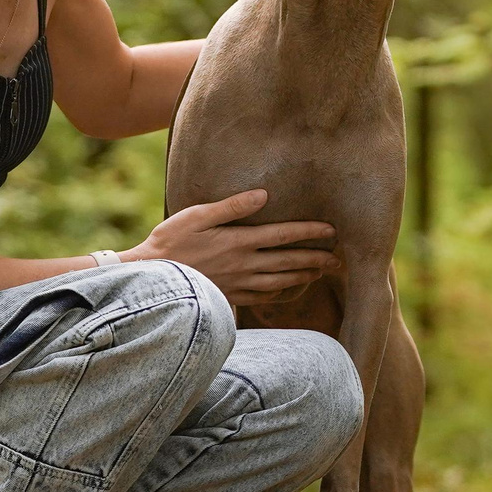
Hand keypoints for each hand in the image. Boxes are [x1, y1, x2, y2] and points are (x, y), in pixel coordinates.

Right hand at [130, 189, 337, 306]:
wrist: (150, 280)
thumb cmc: (169, 242)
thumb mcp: (196, 215)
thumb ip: (231, 206)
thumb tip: (263, 195)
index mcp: (239, 240)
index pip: (283, 234)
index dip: (310, 231)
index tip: (333, 230)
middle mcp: (244, 264)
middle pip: (289, 260)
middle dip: (317, 258)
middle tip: (341, 260)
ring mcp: (239, 283)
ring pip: (281, 280)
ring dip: (305, 276)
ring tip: (323, 273)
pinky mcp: (231, 296)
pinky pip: (264, 296)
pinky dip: (282, 292)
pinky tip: (290, 289)